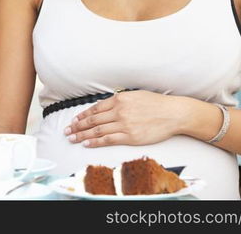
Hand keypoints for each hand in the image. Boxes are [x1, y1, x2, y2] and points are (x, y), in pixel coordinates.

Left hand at [64, 90, 184, 146]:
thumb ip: (119, 100)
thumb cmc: (156, 104)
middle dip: (77, 126)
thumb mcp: (135, 95)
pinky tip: (86, 143)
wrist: (173, 113)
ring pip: (97, 130)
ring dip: (82, 135)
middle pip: (93, 119)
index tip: (74, 120)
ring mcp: (124, 124)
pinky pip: (108, 139)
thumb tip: (106, 106)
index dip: (82, 115)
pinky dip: (95, 142)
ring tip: (72, 138)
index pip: (95, 108)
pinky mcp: (130, 136)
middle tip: (67, 131)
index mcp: (119, 99)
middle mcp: (119, 111)